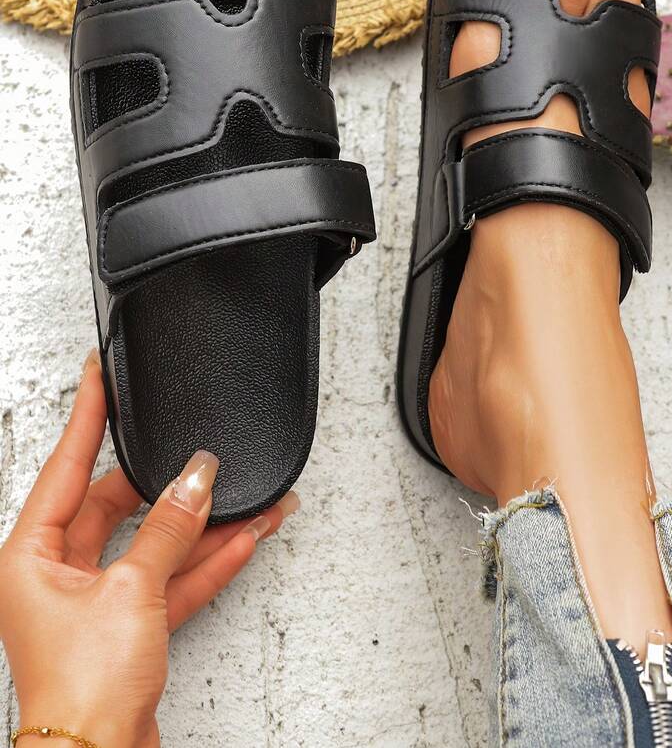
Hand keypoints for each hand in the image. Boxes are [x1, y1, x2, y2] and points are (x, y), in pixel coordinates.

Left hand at [0, 352, 298, 747]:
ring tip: (246, 497)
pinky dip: (205, 562)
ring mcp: (95, 601)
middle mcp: (57, 573)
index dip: (87, 417)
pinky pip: (171, 579)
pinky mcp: (128, 627)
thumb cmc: (82, 690)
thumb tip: (196, 477)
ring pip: (153, 544)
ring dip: (200, 525)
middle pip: (117, 506)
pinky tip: (243, 538)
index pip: (65, 467)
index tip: (98, 374)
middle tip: (198, 451)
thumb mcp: (131, 592)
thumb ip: (170, 529)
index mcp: (31, 556)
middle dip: (166, 483)